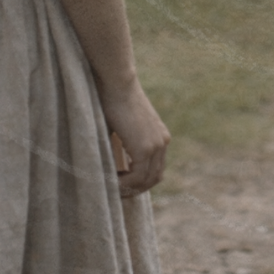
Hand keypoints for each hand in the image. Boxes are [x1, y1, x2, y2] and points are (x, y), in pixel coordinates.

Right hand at [98, 78, 168, 197]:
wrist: (116, 83)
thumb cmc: (113, 97)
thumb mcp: (123, 125)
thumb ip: (124, 142)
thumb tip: (112, 161)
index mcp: (159, 136)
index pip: (155, 168)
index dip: (139, 181)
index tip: (121, 183)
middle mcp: (162, 142)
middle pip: (154, 178)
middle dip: (136, 188)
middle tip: (117, 191)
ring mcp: (156, 146)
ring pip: (146, 180)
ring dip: (130, 188)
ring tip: (113, 188)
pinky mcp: (145, 148)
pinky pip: (137, 177)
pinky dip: (125, 183)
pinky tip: (111, 181)